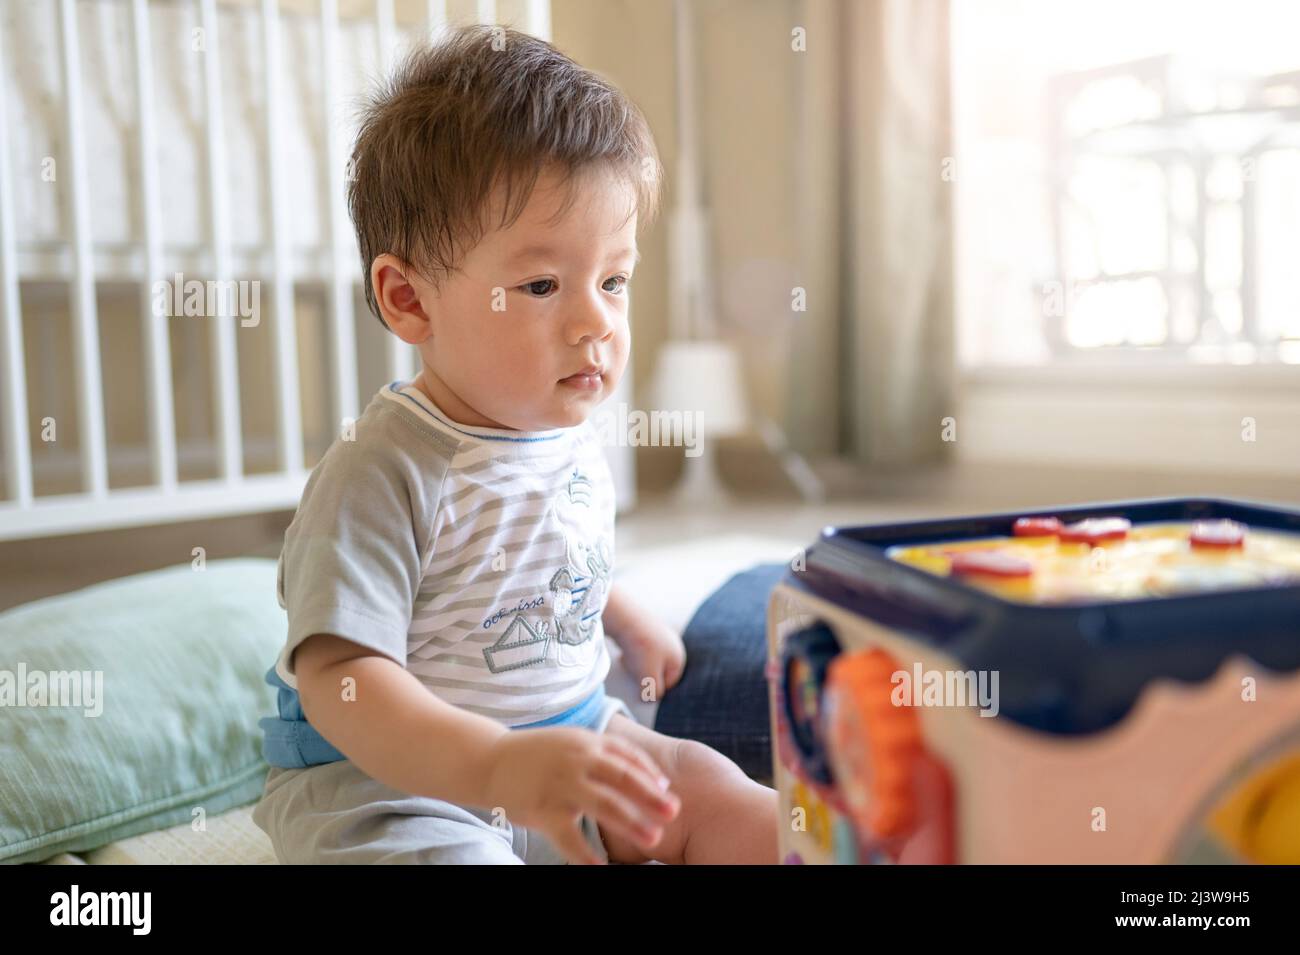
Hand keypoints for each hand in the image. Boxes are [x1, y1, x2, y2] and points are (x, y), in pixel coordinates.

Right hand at [482, 727, 680, 864]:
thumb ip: (603, 754)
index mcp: (586, 742)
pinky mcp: (543, 809)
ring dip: (631, 822)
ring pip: (603, 805)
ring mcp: (560, 785)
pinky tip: (601, 867)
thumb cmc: (537, 755)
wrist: (488, 759)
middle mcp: (577, 760)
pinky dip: (586, 854)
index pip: (627, 756)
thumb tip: (643, 774)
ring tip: (652, 838)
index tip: (667, 791)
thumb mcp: (572, 742)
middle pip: (622, 778)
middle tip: (673, 812)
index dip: (650, 774)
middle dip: (650, 796)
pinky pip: (569, 836)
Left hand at [616, 615, 686, 703]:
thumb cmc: (641, 650)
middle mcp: (674, 645)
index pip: (670, 683)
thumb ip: (653, 692)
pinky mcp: (646, 627)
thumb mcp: (649, 678)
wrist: (626, 619)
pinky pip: (641, 647)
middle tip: (633, 673)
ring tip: (627, 661)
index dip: (654, 688)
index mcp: (679, 658)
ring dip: (638, 664)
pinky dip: (633, 652)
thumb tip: (651, 697)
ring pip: (649, 659)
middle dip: (645, 675)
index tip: (640, 686)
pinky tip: (624, 651)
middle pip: (659, 670)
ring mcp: (661, 634)